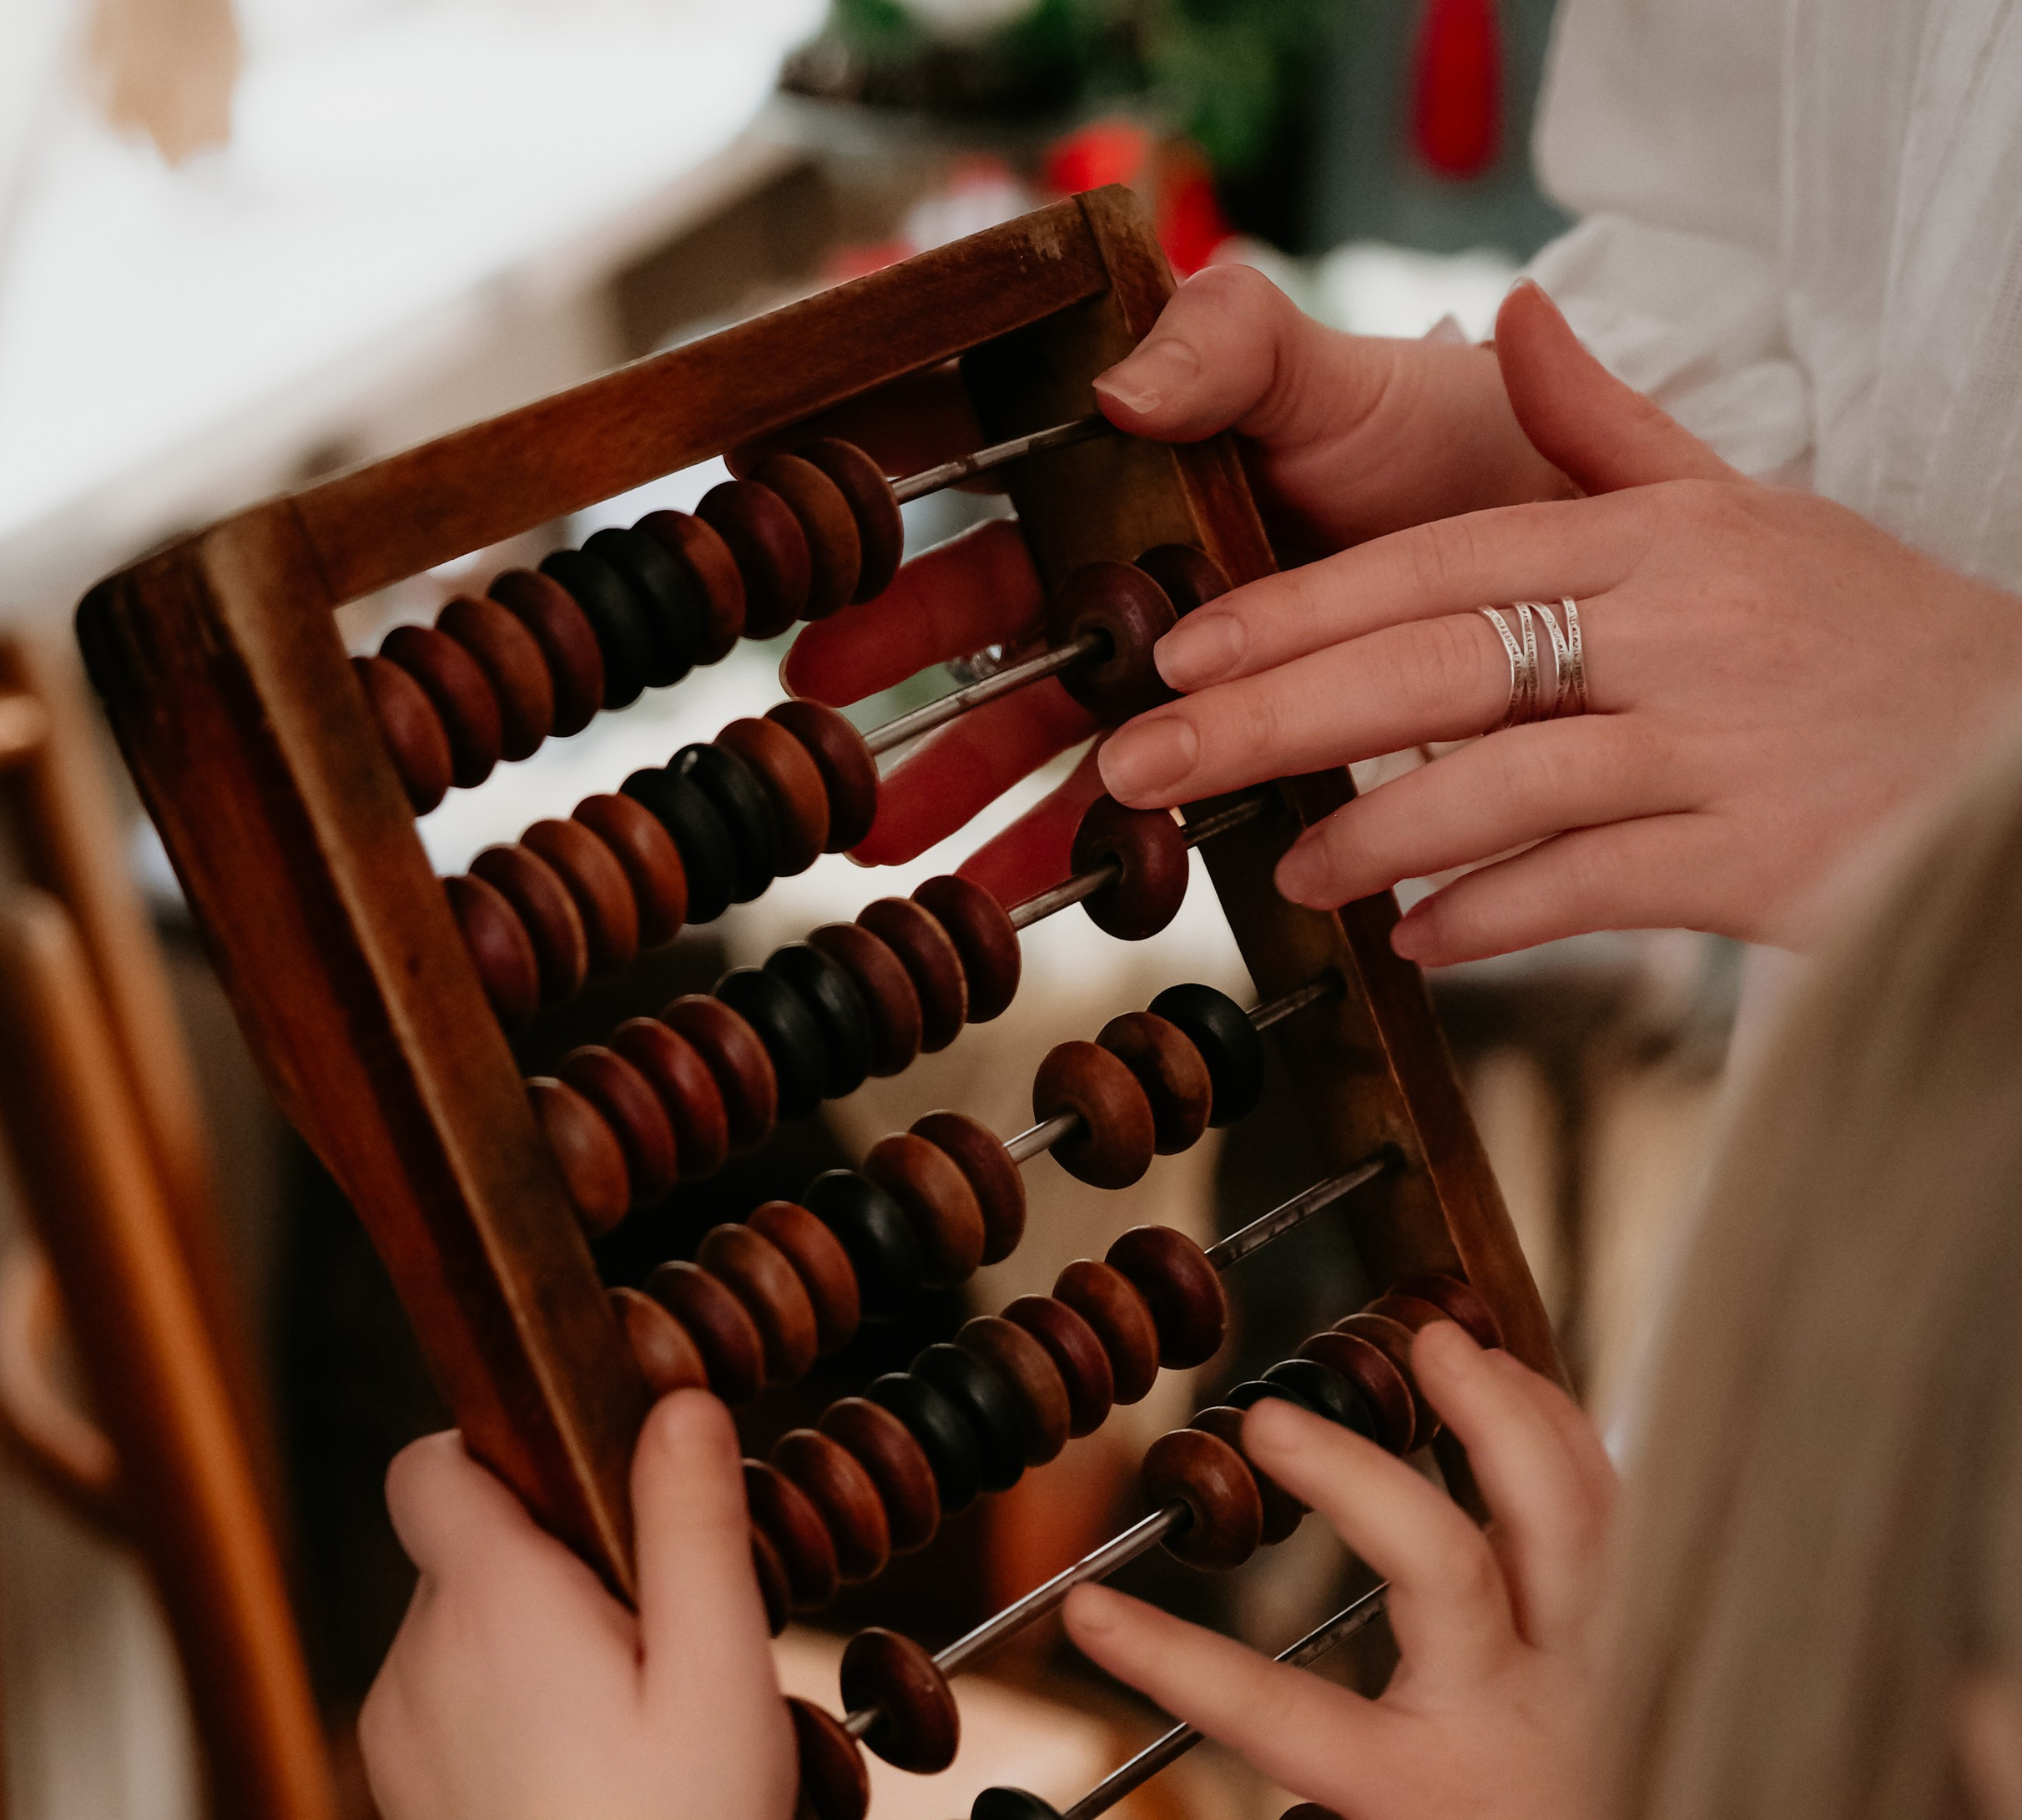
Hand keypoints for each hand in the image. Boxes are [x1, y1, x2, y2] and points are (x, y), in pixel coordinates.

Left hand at [359, 1393, 794, 1819]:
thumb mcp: (721, 1673)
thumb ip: (693, 1525)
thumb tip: (678, 1402)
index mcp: (490, 1602)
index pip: (434, 1465)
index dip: (501, 1456)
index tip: (592, 1504)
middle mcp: (417, 1660)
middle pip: (466, 1559)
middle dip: (554, 1575)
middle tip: (660, 1655)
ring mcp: (396, 1743)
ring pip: (462, 1648)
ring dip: (534, 1662)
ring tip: (634, 1744)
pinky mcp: (405, 1814)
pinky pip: (451, 1728)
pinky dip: (510, 1738)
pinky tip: (592, 1808)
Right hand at [782, 261, 1553, 895]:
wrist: (1561, 533)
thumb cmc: (1440, 431)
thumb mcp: (1332, 368)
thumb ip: (1230, 344)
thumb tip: (1123, 384)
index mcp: (1132, 473)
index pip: (983, 498)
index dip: (896, 550)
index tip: (826, 606)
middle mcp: (1137, 578)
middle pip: (992, 638)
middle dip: (910, 704)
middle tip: (835, 766)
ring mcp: (1181, 675)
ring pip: (1051, 742)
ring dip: (975, 807)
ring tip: (907, 867)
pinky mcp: (1240, 756)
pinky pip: (1148, 815)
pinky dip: (1087, 860)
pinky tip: (1029, 906)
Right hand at [1061, 1323, 1615, 1819]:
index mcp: (1445, 1788)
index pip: (1282, 1720)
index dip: (1176, 1664)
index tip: (1090, 1611)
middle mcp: (1523, 1701)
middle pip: (1443, 1562)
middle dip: (1353, 1479)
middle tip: (1268, 1421)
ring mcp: (1597, 1648)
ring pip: (1561, 1505)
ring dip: (1497, 1412)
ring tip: (1430, 1339)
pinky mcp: (1648, 1617)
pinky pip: (1616, 1501)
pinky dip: (1566, 1426)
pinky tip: (1513, 1373)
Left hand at [1100, 282, 2021, 962]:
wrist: (2017, 745)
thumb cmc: (1862, 638)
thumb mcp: (1744, 510)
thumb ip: (1612, 430)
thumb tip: (1514, 321)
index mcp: (1656, 538)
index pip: (1439, 564)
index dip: (1297, 609)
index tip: (1184, 654)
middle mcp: (1675, 629)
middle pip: (1432, 669)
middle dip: (1270, 720)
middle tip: (1150, 767)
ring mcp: (1709, 747)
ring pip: (1496, 788)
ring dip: (1372, 837)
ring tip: (1293, 874)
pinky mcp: (1744, 859)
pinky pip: (1581, 891)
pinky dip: (1488, 919)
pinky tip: (1417, 942)